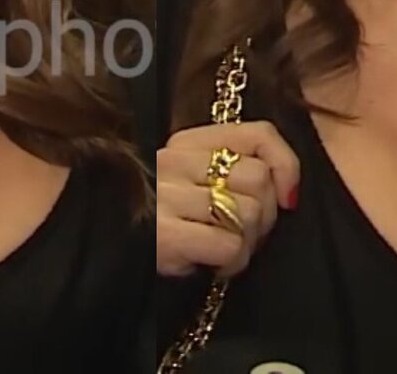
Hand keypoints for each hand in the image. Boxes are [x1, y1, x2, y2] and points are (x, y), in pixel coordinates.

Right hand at [157, 119, 298, 279]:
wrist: (107, 249)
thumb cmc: (166, 217)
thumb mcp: (195, 178)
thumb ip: (237, 166)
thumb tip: (289, 192)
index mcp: (187, 140)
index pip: (258, 133)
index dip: (285, 164)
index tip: (286, 196)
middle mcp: (176, 160)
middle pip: (260, 179)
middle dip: (265, 215)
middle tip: (242, 231)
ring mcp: (168, 196)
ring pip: (251, 214)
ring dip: (248, 243)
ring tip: (223, 247)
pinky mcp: (165, 235)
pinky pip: (231, 246)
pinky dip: (232, 263)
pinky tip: (214, 264)